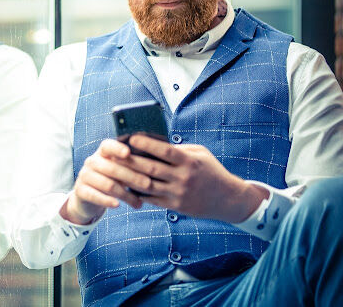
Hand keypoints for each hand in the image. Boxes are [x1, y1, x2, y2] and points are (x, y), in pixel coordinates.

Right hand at [60, 138, 146, 224]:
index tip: (128, 153)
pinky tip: (117, 205)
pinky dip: (107, 201)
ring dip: (125, 194)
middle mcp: (92, 161)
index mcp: (102, 153)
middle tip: (148, 184)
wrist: (88, 196)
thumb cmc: (111, 179)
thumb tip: (157, 164)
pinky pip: (95, 195)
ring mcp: (85, 175)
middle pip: (112, 167)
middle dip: (132, 176)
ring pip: (107, 184)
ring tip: (138, 203)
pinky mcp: (80, 190)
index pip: (107, 146)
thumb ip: (133, 165)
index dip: (117, 148)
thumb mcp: (120, 169)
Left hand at [115, 134, 267, 222]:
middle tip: (115, 154)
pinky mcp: (176, 206)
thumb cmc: (211, 171)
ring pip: (148, 185)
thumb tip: (155, 142)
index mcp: (189, 161)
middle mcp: (183, 177)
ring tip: (116, 170)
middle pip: (151, 168)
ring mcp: (179, 193)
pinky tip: (127, 186)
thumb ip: (180, 149)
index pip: (164, 150)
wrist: (227, 199)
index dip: (147, 144)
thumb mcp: (200, 154)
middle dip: (131, 160)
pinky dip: (138, 192)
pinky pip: (152, 199)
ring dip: (130, 178)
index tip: (131, 138)